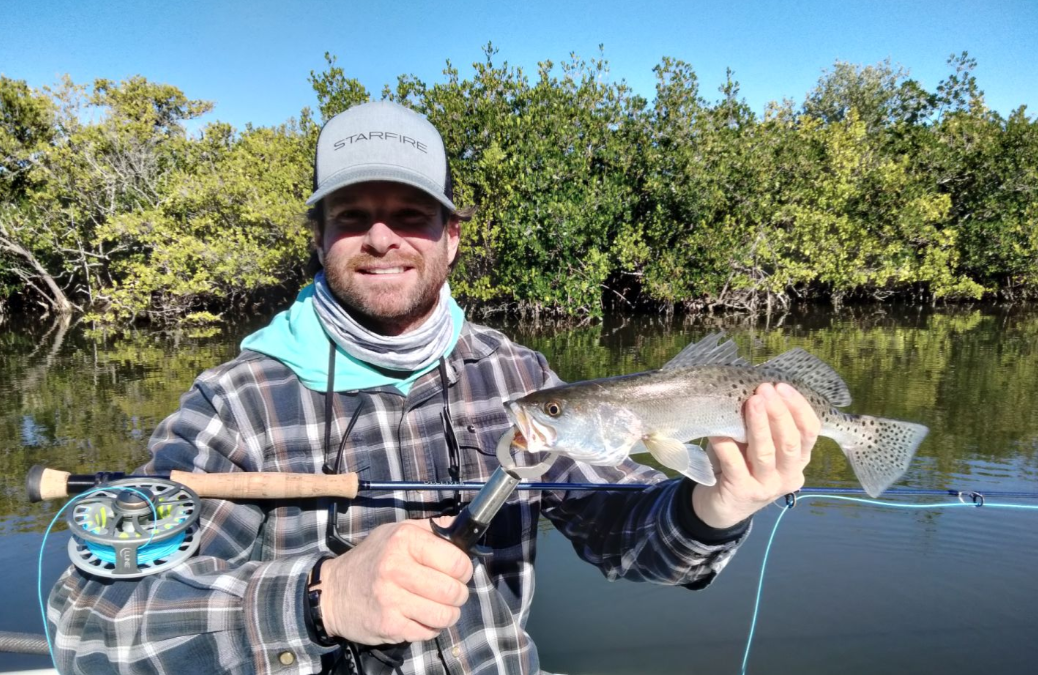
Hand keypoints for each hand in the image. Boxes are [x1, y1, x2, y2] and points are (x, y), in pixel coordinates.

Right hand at [320, 518, 472, 644]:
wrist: (333, 592)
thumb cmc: (371, 559)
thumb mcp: (395, 531)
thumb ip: (430, 528)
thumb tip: (462, 527)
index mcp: (403, 541)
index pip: (456, 561)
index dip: (464, 569)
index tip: (459, 572)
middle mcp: (396, 568)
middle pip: (453, 591)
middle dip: (459, 594)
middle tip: (452, 592)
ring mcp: (392, 599)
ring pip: (445, 615)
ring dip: (449, 614)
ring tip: (440, 607)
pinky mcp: (389, 625)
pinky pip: (428, 632)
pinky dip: (431, 627)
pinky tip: (422, 617)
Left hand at [693, 382, 819, 528]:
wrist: (721, 506)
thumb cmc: (742, 467)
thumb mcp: (757, 446)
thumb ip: (762, 425)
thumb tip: (754, 391)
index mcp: (798, 461)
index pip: (809, 432)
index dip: (798, 408)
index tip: (782, 387)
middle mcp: (788, 476)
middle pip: (791, 442)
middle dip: (779, 413)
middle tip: (764, 390)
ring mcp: (767, 487)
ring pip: (766, 453)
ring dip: (759, 424)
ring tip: (752, 401)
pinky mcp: (742, 493)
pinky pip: (734, 463)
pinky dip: (726, 442)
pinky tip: (719, 428)